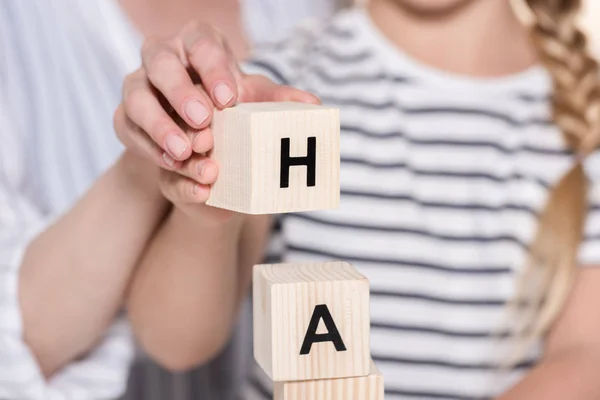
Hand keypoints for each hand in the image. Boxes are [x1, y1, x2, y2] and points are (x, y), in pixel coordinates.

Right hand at [114, 21, 318, 211]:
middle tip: (205, 122)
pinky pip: (127, 128)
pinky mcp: (125, 117)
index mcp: (195, 44)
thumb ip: (278, 101)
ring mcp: (137, 86)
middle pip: (159, 62)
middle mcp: (161, 58)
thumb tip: (313, 104)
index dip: (213, 68)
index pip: (200, 43)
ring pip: (136, 97)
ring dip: (160, 124)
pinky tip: (172, 162)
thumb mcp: (253, 102)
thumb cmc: (228, 109)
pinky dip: (149, 147)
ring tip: (186, 150)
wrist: (198, 136)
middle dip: (181, 91)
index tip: (230, 98)